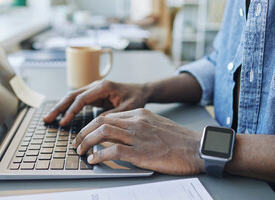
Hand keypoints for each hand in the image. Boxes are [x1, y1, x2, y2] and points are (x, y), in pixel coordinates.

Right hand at [43, 80, 147, 125]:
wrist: (142, 91)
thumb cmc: (136, 98)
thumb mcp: (127, 109)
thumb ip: (111, 115)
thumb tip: (96, 125)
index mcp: (103, 87)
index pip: (82, 99)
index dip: (71, 111)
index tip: (63, 122)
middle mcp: (96, 85)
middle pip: (72, 95)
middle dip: (59, 107)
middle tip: (47, 119)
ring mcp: (94, 89)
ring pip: (73, 97)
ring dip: (61, 107)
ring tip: (49, 118)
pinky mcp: (94, 94)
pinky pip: (78, 100)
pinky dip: (69, 107)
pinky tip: (62, 115)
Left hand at [73, 108, 204, 174]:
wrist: (197, 147)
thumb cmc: (178, 139)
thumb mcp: (156, 124)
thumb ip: (138, 126)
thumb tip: (119, 134)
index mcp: (139, 114)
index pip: (108, 116)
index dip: (92, 125)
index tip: (85, 133)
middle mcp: (136, 122)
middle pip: (101, 122)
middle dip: (84, 132)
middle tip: (76, 142)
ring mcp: (138, 136)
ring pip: (103, 133)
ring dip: (87, 142)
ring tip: (80, 151)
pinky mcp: (141, 152)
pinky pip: (113, 151)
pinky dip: (100, 155)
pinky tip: (94, 160)